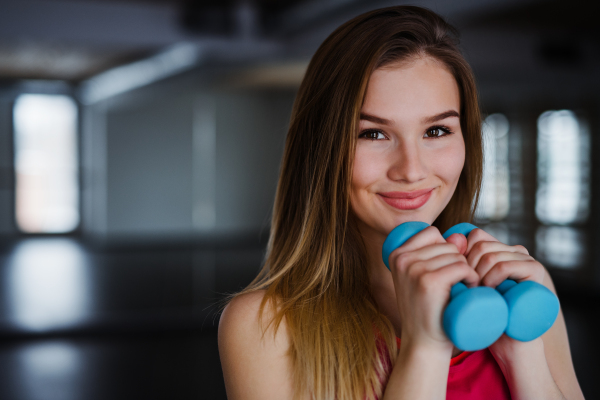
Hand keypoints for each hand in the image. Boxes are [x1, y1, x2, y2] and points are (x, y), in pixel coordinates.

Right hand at [387, 226, 479, 351]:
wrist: (423, 342)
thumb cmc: (427, 309)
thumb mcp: (422, 278)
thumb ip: (437, 254)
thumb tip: (461, 236)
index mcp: (396, 255)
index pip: (432, 233)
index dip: (446, 250)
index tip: (445, 271)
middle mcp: (402, 259)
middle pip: (446, 245)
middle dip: (458, 262)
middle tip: (456, 285)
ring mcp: (414, 270)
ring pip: (456, 255)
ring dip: (467, 271)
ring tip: (460, 290)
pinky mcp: (430, 282)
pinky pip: (462, 267)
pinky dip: (472, 278)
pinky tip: (468, 290)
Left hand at [458, 228, 546, 359]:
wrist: (507, 338)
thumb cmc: (484, 311)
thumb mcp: (467, 283)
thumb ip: (459, 261)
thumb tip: (450, 236)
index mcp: (501, 248)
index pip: (476, 236)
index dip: (462, 254)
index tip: (459, 276)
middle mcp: (515, 250)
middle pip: (481, 245)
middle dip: (468, 267)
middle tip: (468, 288)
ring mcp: (527, 258)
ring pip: (490, 255)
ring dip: (479, 275)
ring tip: (477, 292)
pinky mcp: (535, 271)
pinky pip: (504, 266)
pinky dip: (491, 278)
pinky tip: (488, 291)